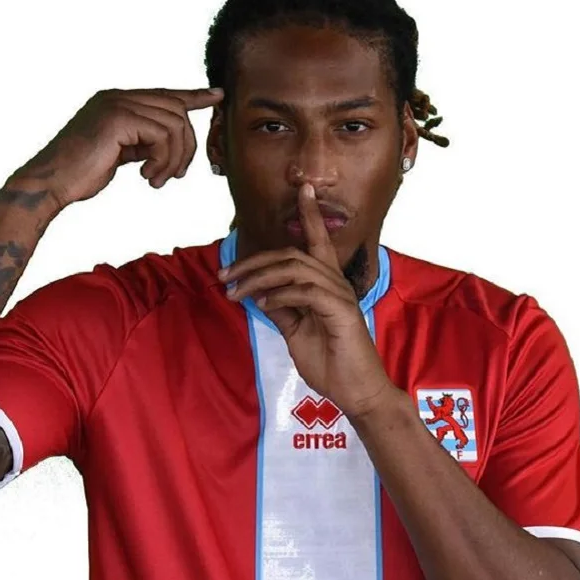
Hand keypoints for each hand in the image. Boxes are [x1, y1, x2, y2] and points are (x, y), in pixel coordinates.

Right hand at [9, 87, 223, 207]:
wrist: (51, 183)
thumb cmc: (80, 173)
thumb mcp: (119, 152)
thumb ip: (142, 141)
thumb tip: (167, 144)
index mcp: (117, 101)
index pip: (165, 94)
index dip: (194, 95)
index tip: (217, 95)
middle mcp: (118, 96)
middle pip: (177, 110)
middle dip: (186, 146)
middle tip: (175, 175)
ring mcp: (117, 104)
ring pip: (174, 123)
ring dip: (174, 158)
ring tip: (158, 180)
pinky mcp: (119, 118)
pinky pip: (163, 135)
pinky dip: (163, 160)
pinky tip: (147, 177)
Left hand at [219, 183, 395, 417]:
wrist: (356, 392)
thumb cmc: (330, 363)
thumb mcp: (296, 332)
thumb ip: (282, 309)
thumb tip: (259, 292)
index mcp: (326, 285)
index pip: (317, 241)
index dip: (310, 214)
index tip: (303, 187)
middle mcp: (335, 283)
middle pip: (291, 254)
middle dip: (253, 261)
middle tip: (224, 276)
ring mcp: (339, 296)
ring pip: (295, 268)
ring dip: (259, 278)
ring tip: (236, 293)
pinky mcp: (341, 312)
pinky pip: (306, 292)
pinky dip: (280, 294)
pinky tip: (265, 304)